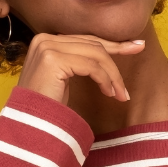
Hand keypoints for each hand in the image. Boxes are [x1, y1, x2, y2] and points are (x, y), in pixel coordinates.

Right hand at [17, 33, 144, 105]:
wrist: (31, 126)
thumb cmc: (48, 106)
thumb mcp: (65, 78)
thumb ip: (80, 61)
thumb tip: (108, 51)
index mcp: (46, 40)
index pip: (86, 39)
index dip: (113, 44)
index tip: (136, 46)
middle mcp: (44, 39)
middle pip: (93, 45)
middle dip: (116, 60)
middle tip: (132, 74)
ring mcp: (47, 47)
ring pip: (95, 54)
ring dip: (113, 75)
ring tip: (120, 94)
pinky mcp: (52, 59)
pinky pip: (91, 66)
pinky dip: (105, 79)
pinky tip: (109, 93)